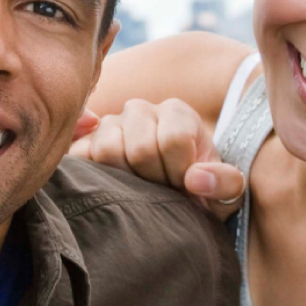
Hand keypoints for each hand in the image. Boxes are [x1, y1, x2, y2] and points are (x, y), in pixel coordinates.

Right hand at [67, 99, 244, 220]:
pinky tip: (110, 186)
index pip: (172, 141)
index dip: (180, 174)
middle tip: (162, 192)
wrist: (172, 196)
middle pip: (140, 148)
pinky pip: (78, 156)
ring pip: (107, 150)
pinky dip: (90, 174)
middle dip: (155, 181)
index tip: (185, 187)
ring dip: (126, 181)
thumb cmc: (200, 191)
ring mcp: (108, 125)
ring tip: (140, 190)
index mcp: (176, 112)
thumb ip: (225, 184)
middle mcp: (140, 110)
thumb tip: (195, 180)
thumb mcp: (227, 192)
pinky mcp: (83, 144)